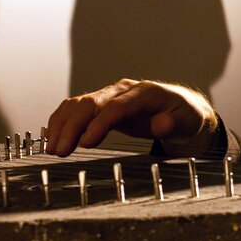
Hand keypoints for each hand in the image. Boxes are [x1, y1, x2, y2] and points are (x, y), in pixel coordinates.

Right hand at [46, 79, 218, 157]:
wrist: (181, 110)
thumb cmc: (184, 117)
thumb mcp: (187, 122)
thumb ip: (173, 123)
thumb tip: (161, 125)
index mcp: (144, 93)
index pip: (116, 106)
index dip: (99, 123)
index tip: (86, 142)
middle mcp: (123, 90)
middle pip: (91, 103)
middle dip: (73, 126)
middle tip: (60, 150)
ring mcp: (110, 95)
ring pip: (79, 104)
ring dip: (63, 124)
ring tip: (52, 148)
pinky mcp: (102, 104)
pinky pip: (76, 108)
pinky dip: (62, 120)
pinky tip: (53, 136)